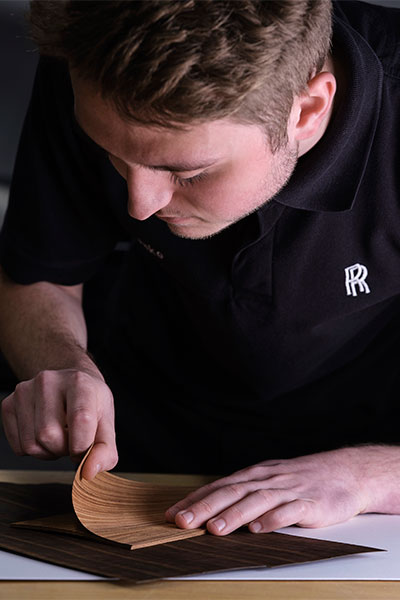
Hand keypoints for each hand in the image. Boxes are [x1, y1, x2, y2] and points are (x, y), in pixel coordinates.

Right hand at [1, 368, 117, 479]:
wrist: (71, 384)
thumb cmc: (90, 403)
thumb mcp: (106, 422)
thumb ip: (105, 450)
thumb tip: (88, 472)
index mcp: (79, 382)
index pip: (80, 420)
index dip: (82, 446)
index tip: (84, 450)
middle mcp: (48, 381)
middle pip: (50, 436)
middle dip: (63, 449)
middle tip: (71, 439)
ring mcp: (25, 391)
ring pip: (32, 445)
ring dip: (48, 452)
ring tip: (59, 436)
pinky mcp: (9, 404)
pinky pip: (18, 446)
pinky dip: (33, 450)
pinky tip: (43, 434)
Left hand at [165, 446, 399, 534]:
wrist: (343, 472)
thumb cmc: (300, 479)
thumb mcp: (268, 481)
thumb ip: (243, 494)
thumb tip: (211, 510)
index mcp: (254, 475)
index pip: (218, 486)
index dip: (194, 500)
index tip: (172, 513)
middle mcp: (267, 479)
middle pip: (231, 492)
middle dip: (204, 508)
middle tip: (181, 522)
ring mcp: (288, 490)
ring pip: (256, 501)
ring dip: (233, 515)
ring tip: (214, 529)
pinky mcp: (310, 503)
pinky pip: (289, 511)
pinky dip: (272, 519)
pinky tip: (259, 529)